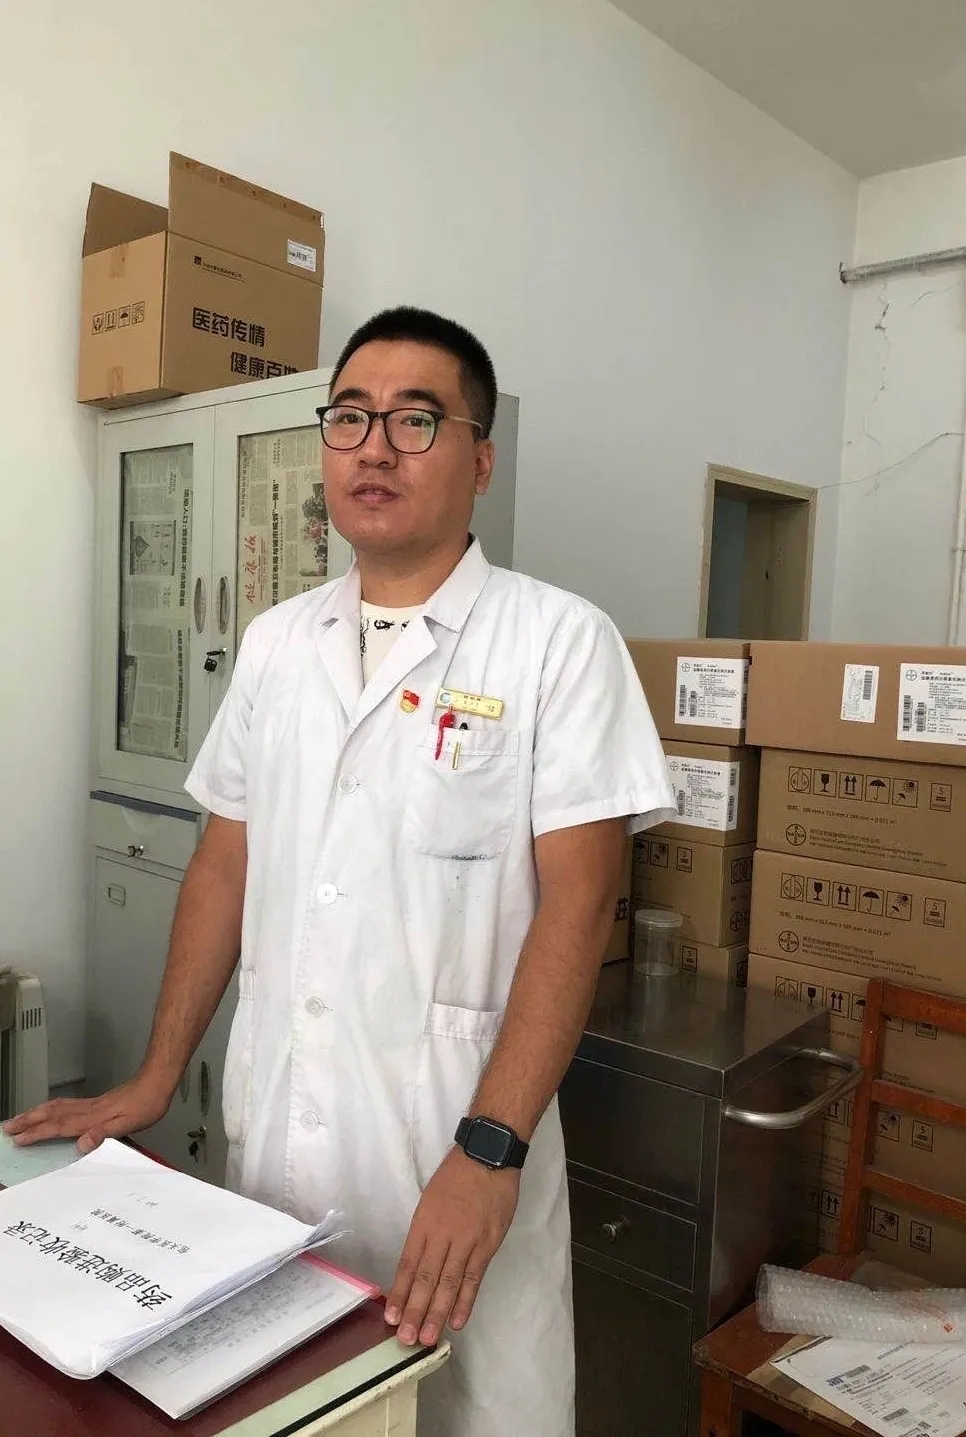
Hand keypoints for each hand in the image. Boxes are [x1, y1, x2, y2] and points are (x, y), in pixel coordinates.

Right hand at [2, 1074, 173, 1153]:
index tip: (19, 1139)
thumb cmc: (147, 1104)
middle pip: (51, 1113)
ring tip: (20, 1119)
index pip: (59, 1126)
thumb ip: (105, 1133)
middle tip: (8, 1127)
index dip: (38, 1133)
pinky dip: (50, 1108)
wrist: (157, 1082)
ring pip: (56, 1106)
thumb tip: (82, 1143)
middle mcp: (88, 1109)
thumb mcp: (131, 1123)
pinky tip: (49, 1111)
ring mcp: (91, 1104)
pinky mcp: (96, 1102)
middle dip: (28, 1120)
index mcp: (93, 1117)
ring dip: (35, 1112)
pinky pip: (66, 1104)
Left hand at [386, 1147, 519, 1347]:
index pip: (408, 1264)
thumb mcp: (430, 1200)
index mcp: (424, 1223)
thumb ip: (426, 1233)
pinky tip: (458, 1320)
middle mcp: (442, 1235)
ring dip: (437, 1313)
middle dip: (414, 1311)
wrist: (488, 1156)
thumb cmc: (456, 1176)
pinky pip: (474, 1277)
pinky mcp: (488, 1244)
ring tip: (427, 1338)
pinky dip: (466, 1301)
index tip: (391, 1317)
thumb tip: (417, 1266)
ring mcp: (467, 1241)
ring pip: (449, 1283)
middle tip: (406, 1340)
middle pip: (426, 1279)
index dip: (399, 1292)